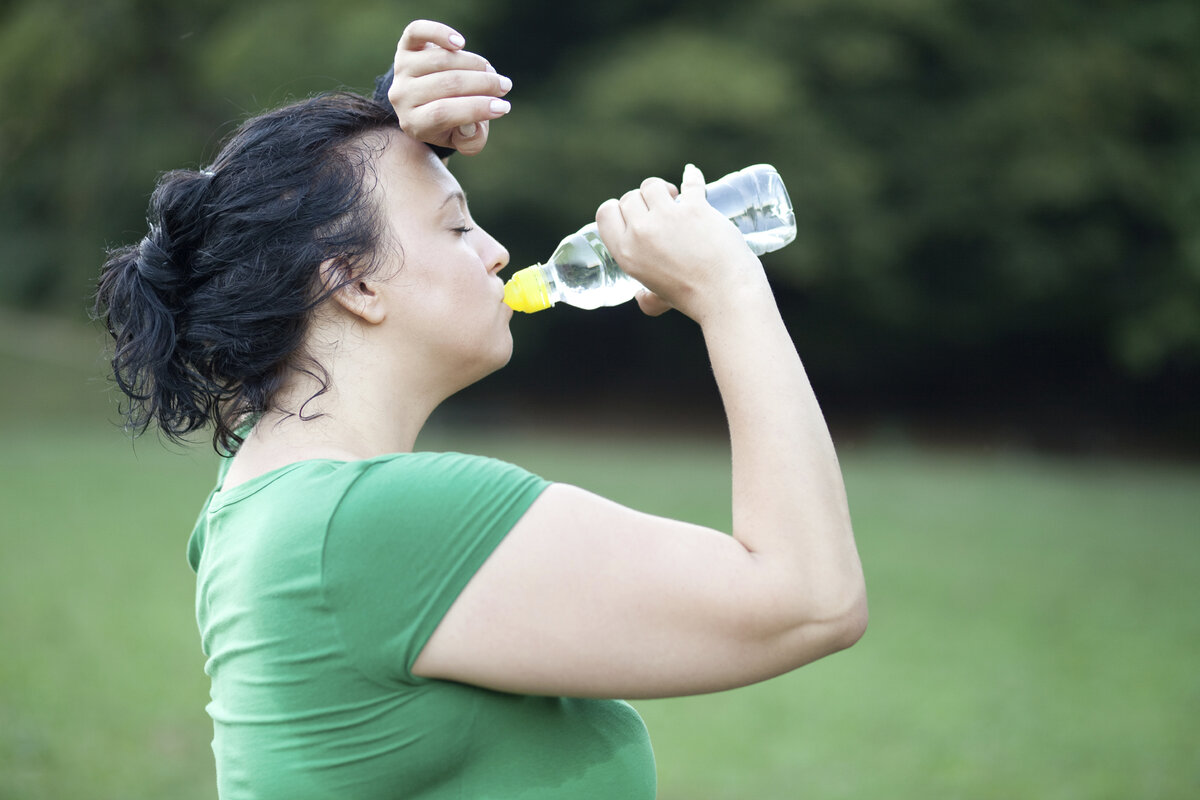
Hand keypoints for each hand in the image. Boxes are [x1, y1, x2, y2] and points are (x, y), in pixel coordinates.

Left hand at [387, 20, 511, 155]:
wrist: (424, 99)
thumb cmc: (449, 120)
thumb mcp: (461, 139)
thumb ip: (471, 142)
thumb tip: (473, 125)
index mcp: (414, 123)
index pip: (443, 113)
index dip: (476, 108)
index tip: (504, 107)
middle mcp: (402, 96)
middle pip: (446, 84)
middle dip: (482, 84)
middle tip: (504, 86)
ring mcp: (402, 70)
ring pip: (441, 60)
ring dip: (473, 63)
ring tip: (490, 71)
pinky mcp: (404, 46)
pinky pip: (418, 32)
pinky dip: (441, 34)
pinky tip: (460, 43)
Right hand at [596, 165, 763, 321]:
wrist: (726, 295)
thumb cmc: (694, 299)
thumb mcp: (659, 300)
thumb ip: (647, 299)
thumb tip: (642, 298)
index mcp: (626, 253)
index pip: (605, 213)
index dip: (616, 209)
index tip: (631, 212)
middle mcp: (641, 232)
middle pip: (630, 197)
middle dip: (642, 200)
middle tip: (659, 209)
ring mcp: (668, 217)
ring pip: (652, 185)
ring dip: (662, 189)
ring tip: (675, 197)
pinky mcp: (696, 208)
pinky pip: (690, 182)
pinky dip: (692, 176)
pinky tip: (692, 174)